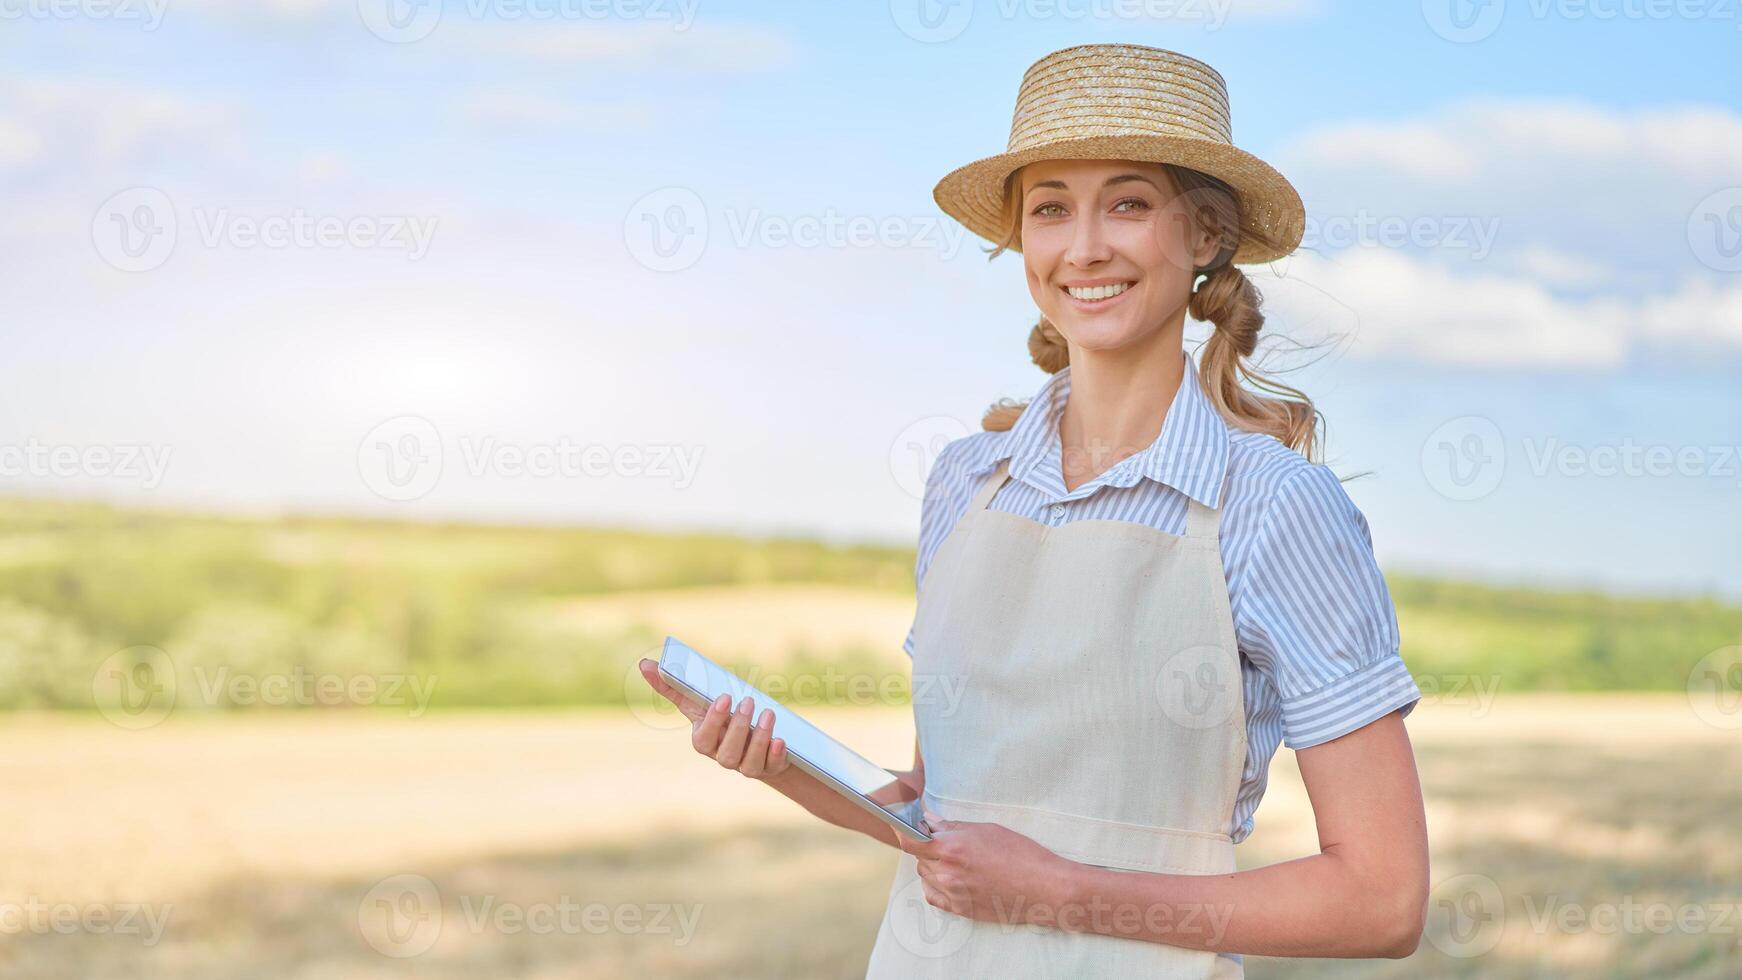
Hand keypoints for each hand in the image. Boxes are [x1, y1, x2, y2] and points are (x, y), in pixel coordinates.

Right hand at [637, 658, 790, 779]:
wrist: (751, 736)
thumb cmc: (722, 715)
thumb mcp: (701, 701)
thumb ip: (674, 687)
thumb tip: (644, 664)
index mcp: (705, 741)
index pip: (704, 738)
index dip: (714, 721)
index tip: (724, 697)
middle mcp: (723, 758)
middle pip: (727, 753)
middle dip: (739, 727)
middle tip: (748, 702)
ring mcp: (745, 766)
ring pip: (749, 764)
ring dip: (759, 738)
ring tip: (769, 714)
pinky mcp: (767, 767)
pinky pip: (771, 767)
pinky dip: (776, 755)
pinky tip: (781, 740)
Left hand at [897, 806, 1075, 924]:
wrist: (1044, 889)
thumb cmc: (1021, 854)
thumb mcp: (988, 830)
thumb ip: (953, 827)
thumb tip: (929, 820)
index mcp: (952, 848)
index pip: (909, 840)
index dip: (900, 831)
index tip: (900, 825)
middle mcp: (947, 872)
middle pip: (919, 858)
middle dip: (925, 847)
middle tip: (942, 840)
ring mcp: (953, 894)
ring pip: (926, 877)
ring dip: (932, 865)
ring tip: (954, 859)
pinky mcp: (961, 910)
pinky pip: (934, 896)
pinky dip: (935, 885)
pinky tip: (949, 877)